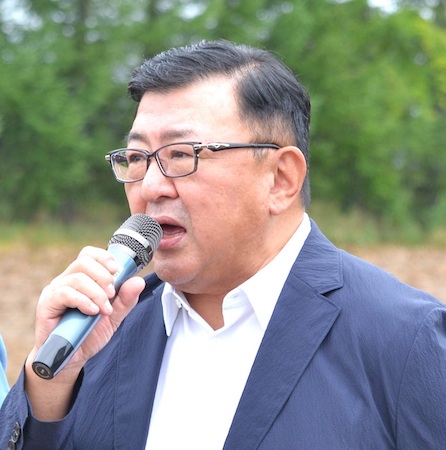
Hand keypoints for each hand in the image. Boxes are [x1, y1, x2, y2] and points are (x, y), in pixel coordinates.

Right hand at [24, 246, 144, 419]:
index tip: (117, 270)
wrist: (70, 359)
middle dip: (103, 276)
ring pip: (77, 277)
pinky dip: (83, 301)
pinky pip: (65, 293)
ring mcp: (55, 291)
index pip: (89, 254)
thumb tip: (138, 281)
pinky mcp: (47, 304)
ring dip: (96, 292)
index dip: (104, 257)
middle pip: (84, 261)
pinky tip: (92, 312)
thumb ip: (126, 299)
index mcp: (82, 278)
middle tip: (111, 295)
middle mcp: (66, 280)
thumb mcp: (113, 316)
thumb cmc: (89, 334)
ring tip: (104, 309)